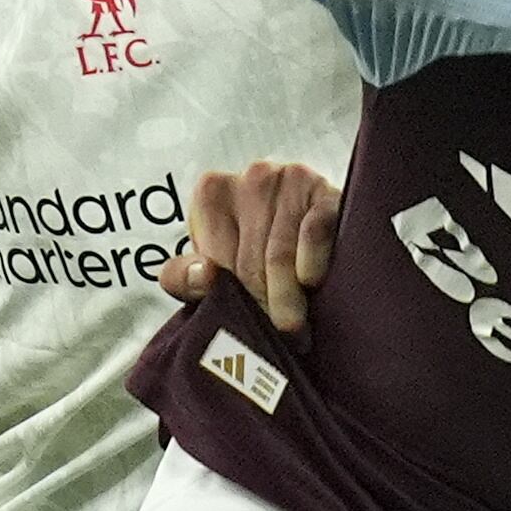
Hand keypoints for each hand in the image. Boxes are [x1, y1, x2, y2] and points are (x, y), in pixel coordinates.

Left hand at [155, 159, 339, 337]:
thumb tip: (203, 274)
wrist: (308, 248)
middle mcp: (252, 178)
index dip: (234, 300)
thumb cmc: (250, 259)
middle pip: (250, 262)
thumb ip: (183, 278)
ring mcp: (292, 179)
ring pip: (281, 254)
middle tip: (273, 333)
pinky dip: (312, 261)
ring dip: (288, 296)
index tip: (247, 324)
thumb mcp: (205, 271)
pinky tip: (310, 282)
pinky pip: (314, 232)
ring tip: (294, 327)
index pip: (218, 261)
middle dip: (263, 305)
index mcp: (212, 193)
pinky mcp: (328, 193)